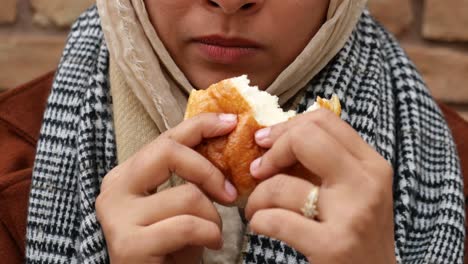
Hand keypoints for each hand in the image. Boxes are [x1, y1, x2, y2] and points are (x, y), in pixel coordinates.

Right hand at [96, 113, 238, 263]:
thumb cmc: (172, 246)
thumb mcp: (181, 206)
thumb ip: (190, 177)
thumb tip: (225, 140)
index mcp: (126, 175)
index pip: (165, 138)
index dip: (200, 125)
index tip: (231, 122)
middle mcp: (114, 189)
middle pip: (168, 151)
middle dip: (209, 170)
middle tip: (230, 193)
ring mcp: (117, 216)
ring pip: (187, 194)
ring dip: (214, 217)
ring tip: (213, 234)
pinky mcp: (128, 243)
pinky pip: (188, 225)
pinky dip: (210, 235)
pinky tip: (210, 245)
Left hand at [245, 109, 395, 263]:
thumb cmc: (356, 234)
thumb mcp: (353, 191)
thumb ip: (326, 163)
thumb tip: (275, 138)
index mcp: (371, 164)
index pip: (323, 120)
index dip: (286, 127)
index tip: (267, 144)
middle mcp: (367, 183)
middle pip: (305, 138)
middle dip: (271, 152)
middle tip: (258, 171)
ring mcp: (352, 215)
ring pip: (281, 183)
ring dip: (255, 197)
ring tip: (255, 209)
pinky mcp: (333, 246)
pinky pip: (276, 220)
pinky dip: (259, 221)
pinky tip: (260, 225)